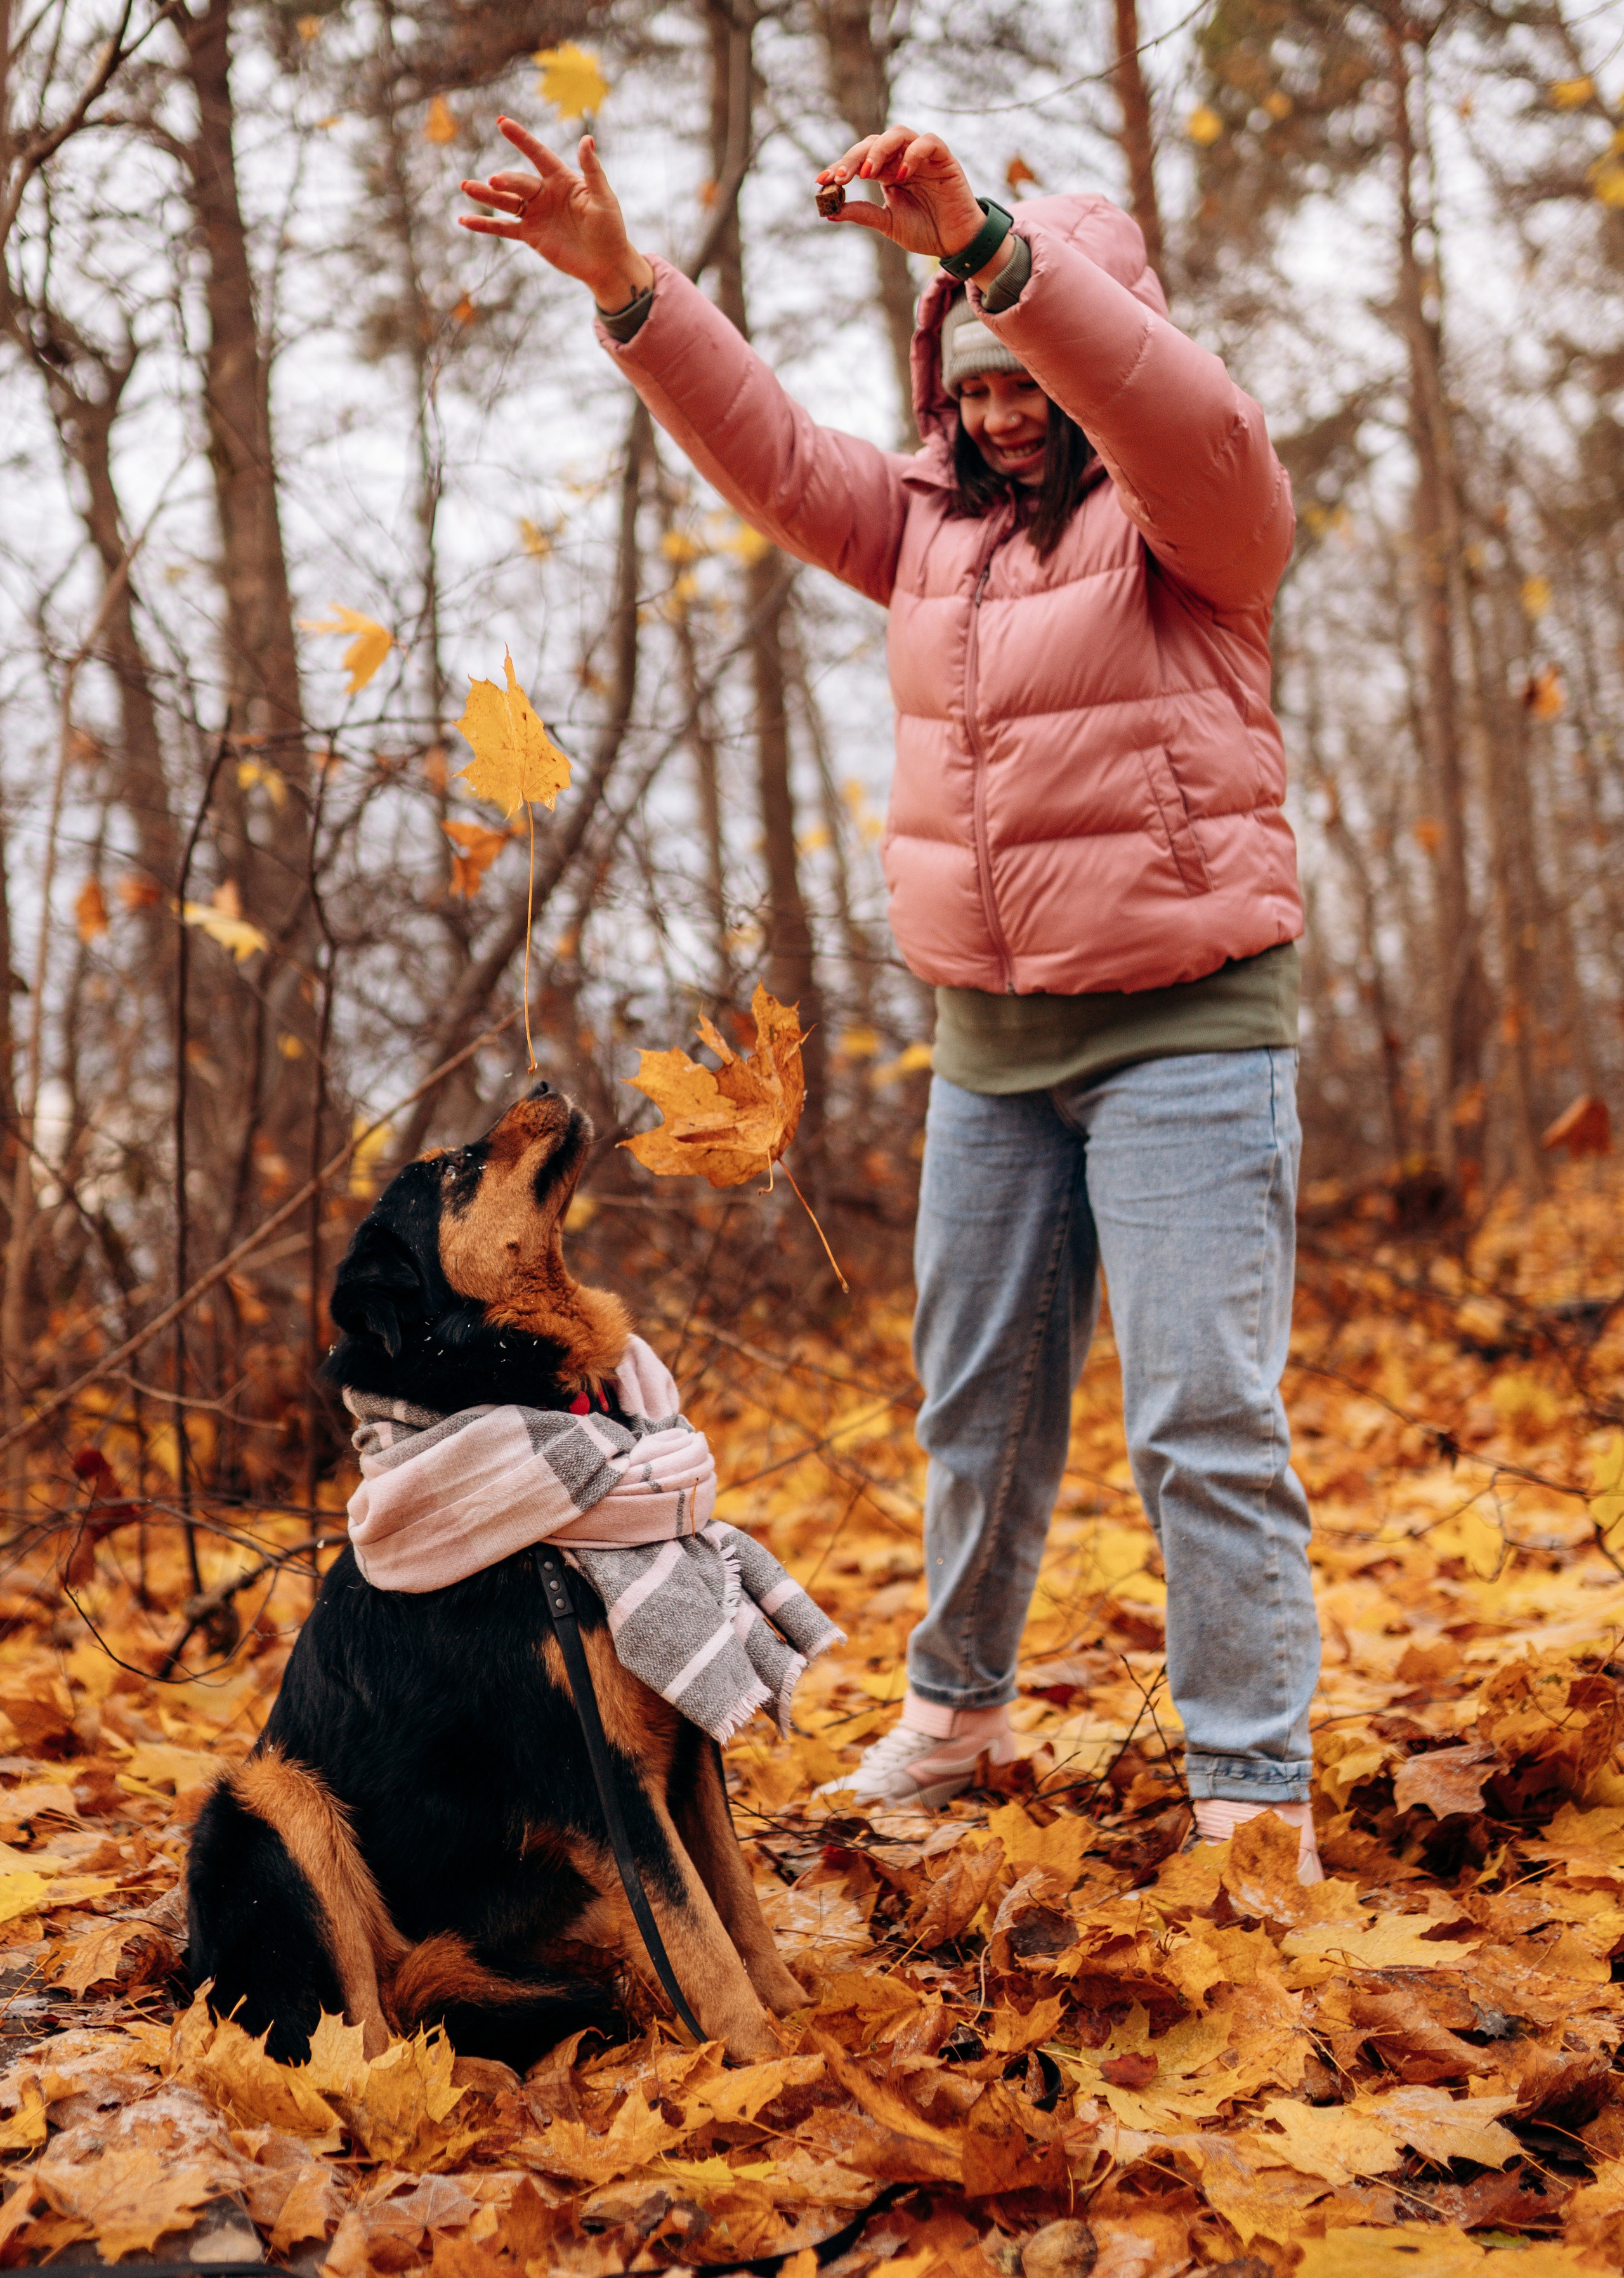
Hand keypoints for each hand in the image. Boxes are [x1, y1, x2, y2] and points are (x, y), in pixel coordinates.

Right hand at [459, 118, 652, 308]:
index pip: (538, 154)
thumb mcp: (603, 198)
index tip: (502, 122)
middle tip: (494, 181)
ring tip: (466, 186)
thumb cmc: (610, 228)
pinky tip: (465, 221)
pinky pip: (503, 228)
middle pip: (519, 183)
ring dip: (485, 195)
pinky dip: (484, 225)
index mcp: (561, 179)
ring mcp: (535, 214)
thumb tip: (586, 139)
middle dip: (506, 181)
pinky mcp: (530, 235)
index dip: (521, 139)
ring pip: (505, 201)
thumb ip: (592, 170)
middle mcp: (544, 193)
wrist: (607, 264)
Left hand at [816, 126, 985, 260]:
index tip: (821, 181)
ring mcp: (923, 156)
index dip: (840, 167)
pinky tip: (901, 175)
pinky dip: (913, 154)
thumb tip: (829, 211)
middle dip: (854, 158)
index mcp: (887, 172)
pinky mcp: (943, 158)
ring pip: (898, 134)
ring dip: (880, 149)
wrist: (954, 243)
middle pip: (874, 143)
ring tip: (868, 173)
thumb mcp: (888, 223)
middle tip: (840, 177)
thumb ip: (862, 214)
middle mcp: (902, 159)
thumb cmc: (924, 231)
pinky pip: (928, 142)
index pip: (860, 160)